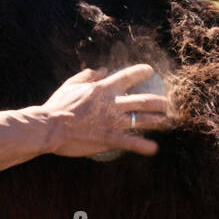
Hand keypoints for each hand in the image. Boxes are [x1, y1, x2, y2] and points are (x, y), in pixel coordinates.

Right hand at [38, 64, 171, 157]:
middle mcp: (113, 104)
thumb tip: (103, 69)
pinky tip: (154, 149)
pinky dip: (145, 146)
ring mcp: (113, 122)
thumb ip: (88, 75)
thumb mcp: (71, 84)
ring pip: (143, 120)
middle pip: (145, 100)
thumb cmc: (58, 106)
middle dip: (160, 101)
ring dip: (159, 120)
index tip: (150, 70)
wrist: (50, 127)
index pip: (128, 76)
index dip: (142, 71)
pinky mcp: (110, 139)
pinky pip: (132, 143)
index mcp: (103, 88)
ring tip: (167, 121)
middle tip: (168, 103)